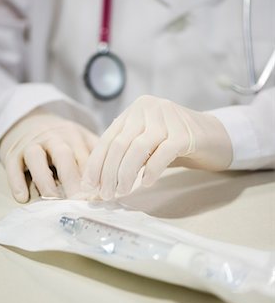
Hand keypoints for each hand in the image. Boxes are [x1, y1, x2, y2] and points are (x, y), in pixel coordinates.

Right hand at [0, 109, 97, 202]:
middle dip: (72, 179)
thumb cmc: (61, 138)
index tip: (99, 196)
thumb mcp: (81, 139)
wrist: (29, 120)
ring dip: (45, 180)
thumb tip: (115, 178)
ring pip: (37, 158)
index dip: (93, 176)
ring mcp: (32, 143)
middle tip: (79, 201)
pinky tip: (22, 197)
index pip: (86, 156)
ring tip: (52, 199)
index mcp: (74, 135)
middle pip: (64, 156)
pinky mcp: (12, 152)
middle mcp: (54, 137)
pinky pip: (13, 166)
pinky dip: (16, 181)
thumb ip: (96, 154)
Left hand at [82, 95, 232, 199]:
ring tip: (122, 192)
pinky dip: (151, 170)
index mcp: (134, 111)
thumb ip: (127, 153)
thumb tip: (99, 181)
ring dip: (126, 174)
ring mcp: (167, 118)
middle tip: (105, 194)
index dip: (96, 163)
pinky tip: (145, 183)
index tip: (89, 185)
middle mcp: (148, 108)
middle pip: (120, 144)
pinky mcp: (185, 132)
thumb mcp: (147, 142)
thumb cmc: (174, 142)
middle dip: (109, 172)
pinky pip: (163, 153)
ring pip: (138, 148)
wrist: (212, 135)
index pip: (108, 138)